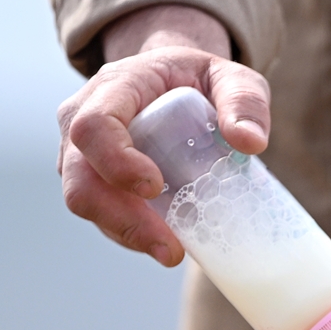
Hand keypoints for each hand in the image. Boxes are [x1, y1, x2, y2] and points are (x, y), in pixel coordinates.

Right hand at [57, 5, 270, 265]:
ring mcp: (82, 153)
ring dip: (127, 234)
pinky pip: (102, 214)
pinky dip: (131, 234)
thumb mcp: (232, 77)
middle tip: (170, 249)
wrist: (173, 84)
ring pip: (86, 202)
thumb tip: (251, 143)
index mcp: (115, 87)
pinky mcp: (94, 180)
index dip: (117, 161)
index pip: (94, 125)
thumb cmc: (200, 79)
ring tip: (172, 252)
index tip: (155, 186)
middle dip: (121, 219)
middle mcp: (82, 119)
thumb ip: (245, 101)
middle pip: (80, 178)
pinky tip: (166, 242)